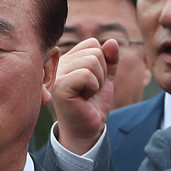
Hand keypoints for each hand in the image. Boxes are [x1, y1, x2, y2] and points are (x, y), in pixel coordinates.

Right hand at [49, 36, 118, 155]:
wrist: (87, 128)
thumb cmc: (93, 104)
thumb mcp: (105, 77)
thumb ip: (110, 59)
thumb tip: (112, 41)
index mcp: (67, 59)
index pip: (93, 43)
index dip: (102, 62)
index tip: (92, 80)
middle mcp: (58, 64)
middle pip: (95, 51)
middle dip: (102, 72)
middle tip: (91, 90)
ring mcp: (57, 75)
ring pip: (92, 61)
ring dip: (98, 81)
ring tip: (87, 94)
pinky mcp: (60, 87)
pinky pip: (87, 74)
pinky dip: (93, 87)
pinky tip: (84, 98)